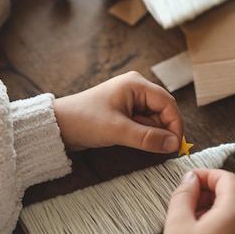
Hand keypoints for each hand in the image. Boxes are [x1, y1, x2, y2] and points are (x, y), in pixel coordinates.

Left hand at [53, 71, 182, 153]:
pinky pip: (144, 124)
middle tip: (158, 148)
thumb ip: (147, 138)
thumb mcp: (117, 130)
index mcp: (136, 84)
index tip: (175, 146)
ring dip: (151, 134)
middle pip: (164, 111)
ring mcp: (132, 100)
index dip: (175, 124)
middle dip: (162, 130)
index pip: (168, 103)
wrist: (59, 125)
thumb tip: (174, 145)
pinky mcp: (126, 112)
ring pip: (155, 120)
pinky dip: (143, 134)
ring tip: (134, 141)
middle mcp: (137, 88)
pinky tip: (131, 140)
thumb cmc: (84, 120)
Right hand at [160, 169, 234, 233]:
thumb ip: (183, 194)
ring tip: (195, 216)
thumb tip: (190, 178)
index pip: (227, 179)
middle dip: (215, 188)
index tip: (189, 180)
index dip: (207, 174)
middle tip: (191, 197)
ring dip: (221, 204)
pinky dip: (228, 220)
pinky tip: (206, 232)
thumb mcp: (177, 225)